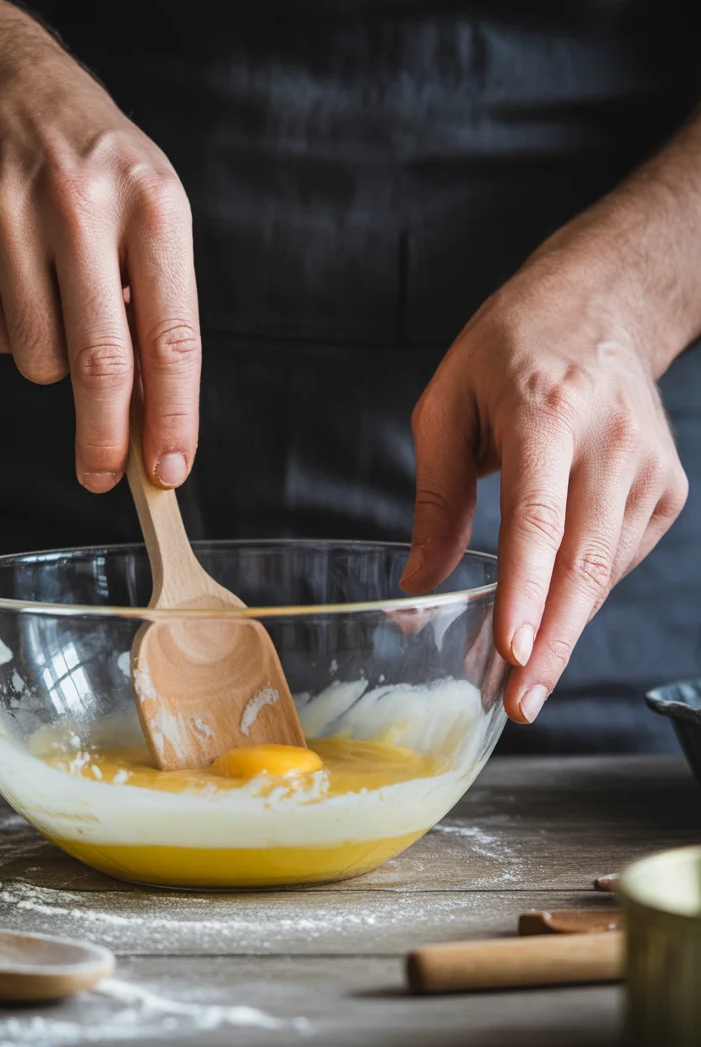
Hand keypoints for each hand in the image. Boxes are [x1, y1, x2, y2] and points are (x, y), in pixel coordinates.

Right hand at [0, 17, 198, 491]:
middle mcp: (80, 207)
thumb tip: (153, 418)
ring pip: (39, 359)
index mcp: (152, 205)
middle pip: (99, 363)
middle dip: (104, 439)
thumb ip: (158, 310)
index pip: (171, 336)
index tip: (169, 468)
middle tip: (104, 476)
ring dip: (55, 362)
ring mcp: (8, 219)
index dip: (173, 415)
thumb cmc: (97, 170)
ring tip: (59, 302)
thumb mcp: (153, 216)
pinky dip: (11, 330)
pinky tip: (17, 278)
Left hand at [400, 241, 688, 723]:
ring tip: (522, 677)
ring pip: (603, 573)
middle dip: (548, 645)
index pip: (537, 518)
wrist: (606, 302)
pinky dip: (582, 594)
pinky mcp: (667, 487)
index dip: (524, 592)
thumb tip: (418, 583)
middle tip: (518, 705)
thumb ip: (436, 496)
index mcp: (545, 410)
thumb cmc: (511, 347)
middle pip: (582, 564)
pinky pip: (618, 560)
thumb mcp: (447, 404)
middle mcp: (609, 440)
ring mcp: (647, 465)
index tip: (511, 653)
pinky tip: (551, 610)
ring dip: (561, 629)